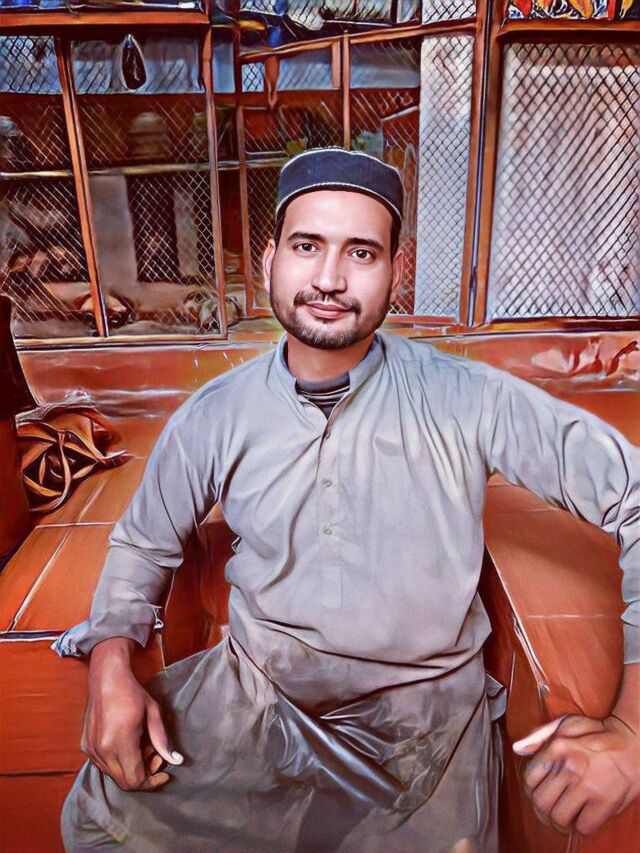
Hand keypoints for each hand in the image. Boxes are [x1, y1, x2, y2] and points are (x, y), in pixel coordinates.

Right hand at [82, 638, 182, 791]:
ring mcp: (92, 750)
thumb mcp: (153, 713)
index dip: (152, 782)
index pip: (136, 780)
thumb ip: (162, 741)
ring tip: (143, 746)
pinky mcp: (86, 746)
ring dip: (131, 769)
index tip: (165, 773)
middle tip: (156, 757)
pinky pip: (104, 766)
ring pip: (114, 775)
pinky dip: (119, 762)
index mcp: (120, 743)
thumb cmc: (132, 693)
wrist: (106, 678)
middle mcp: (103, 751)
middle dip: (144, 775)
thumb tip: (176, 761)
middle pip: (124, 782)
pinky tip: (128, 744)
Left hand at [513, 715, 639, 835]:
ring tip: (564, 818)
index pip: (529, 779)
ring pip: (559, 817)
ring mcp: (587, 786)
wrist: (633, 744)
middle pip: (541, 802)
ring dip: (559, 822)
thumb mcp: (567, 724)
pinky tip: (582, 818)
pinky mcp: (604, 802)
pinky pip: (583, 826)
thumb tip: (517, 748)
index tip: (539, 793)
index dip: (531, 791)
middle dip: (542, 811)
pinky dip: (580, 827)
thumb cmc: (599, 734)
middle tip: (550, 811)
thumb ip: (540, 736)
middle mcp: (569, 766)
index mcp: (558, 748)